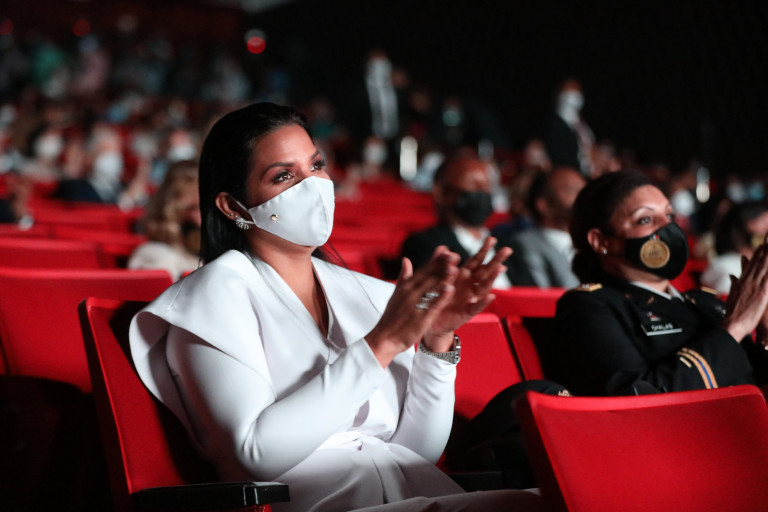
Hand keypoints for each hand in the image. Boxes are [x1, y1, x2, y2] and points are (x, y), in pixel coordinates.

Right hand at [366, 246, 459, 366]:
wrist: (384, 339)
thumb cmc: (391, 318)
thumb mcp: (396, 294)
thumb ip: (403, 277)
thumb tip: (406, 259)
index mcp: (405, 287)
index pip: (422, 270)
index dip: (435, 260)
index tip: (446, 250)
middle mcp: (410, 293)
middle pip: (428, 277)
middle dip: (442, 265)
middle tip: (454, 255)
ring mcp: (415, 305)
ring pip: (431, 289)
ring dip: (443, 277)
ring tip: (455, 266)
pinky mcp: (420, 318)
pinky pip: (432, 305)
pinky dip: (441, 297)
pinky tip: (450, 289)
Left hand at [424, 237, 511, 350]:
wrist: (431, 320)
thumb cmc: (437, 298)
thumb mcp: (437, 279)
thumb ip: (440, 264)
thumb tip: (442, 247)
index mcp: (463, 276)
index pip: (475, 261)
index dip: (483, 251)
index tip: (491, 239)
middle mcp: (470, 286)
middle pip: (484, 271)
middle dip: (495, 260)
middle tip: (507, 250)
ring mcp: (470, 299)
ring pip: (483, 287)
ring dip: (492, 278)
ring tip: (500, 268)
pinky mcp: (467, 313)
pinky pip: (476, 306)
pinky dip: (483, 302)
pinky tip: (491, 296)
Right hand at [723, 240, 767, 340]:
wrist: (731, 323)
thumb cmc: (732, 313)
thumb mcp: (731, 295)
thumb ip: (734, 284)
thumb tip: (732, 275)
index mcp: (742, 281)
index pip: (750, 263)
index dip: (757, 252)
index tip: (762, 243)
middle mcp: (748, 280)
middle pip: (758, 260)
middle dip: (764, 247)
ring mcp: (755, 285)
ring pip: (764, 265)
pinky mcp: (763, 292)